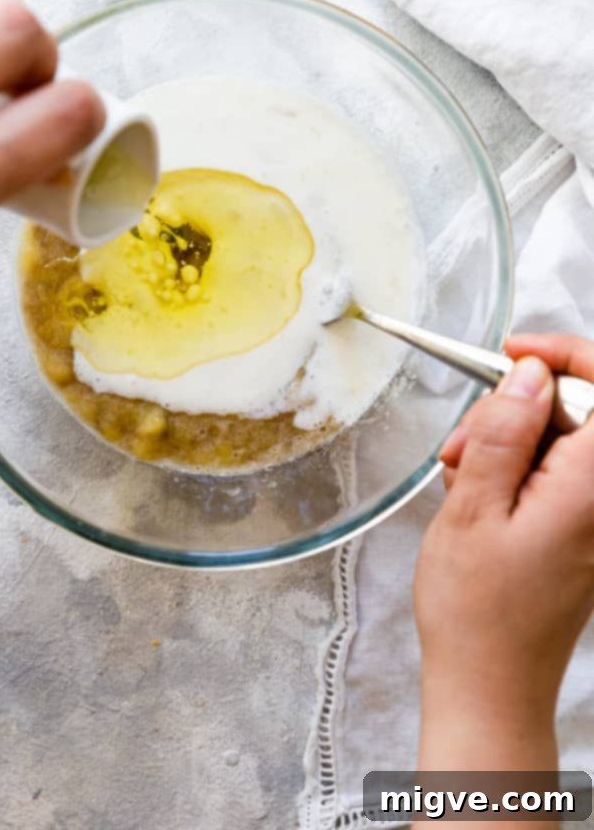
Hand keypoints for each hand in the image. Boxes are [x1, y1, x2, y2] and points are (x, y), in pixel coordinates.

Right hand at [415, 334, 593, 772]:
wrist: (491, 685)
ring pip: (562, 438)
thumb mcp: (470, 510)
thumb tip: (528, 374)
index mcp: (591, 491)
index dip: (566, 354)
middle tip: (463, 440)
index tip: (515, 353)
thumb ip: (501, 433)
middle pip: (579, 410)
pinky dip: (516, 467)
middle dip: (518, 407)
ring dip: (509, 440)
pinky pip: (558, 469)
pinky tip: (477, 494)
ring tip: (459, 476)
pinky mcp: (583, 525)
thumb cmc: (477, 613)